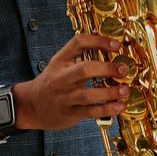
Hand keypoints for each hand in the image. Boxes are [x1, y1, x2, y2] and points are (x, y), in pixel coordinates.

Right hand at [12, 34, 130, 130]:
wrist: (31, 105)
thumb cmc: (52, 82)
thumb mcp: (60, 63)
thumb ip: (79, 55)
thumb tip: (111, 48)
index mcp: (60, 61)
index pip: (78, 43)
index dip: (99, 41)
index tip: (116, 45)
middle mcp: (61, 78)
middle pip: (84, 69)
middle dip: (107, 69)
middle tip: (123, 70)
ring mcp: (64, 97)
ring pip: (88, 95)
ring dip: (110, 93)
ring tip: (125, 90)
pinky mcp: (69, 114)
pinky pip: (90, 112)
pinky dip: (107, 110)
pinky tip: (119, 106)